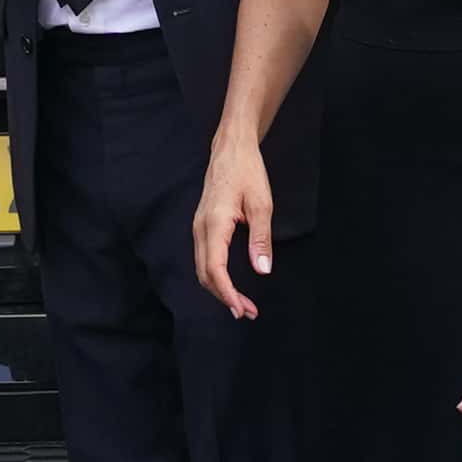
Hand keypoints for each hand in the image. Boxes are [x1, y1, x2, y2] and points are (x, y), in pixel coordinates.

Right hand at [193, 131, 276, 318]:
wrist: (230, 149)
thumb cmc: (247, 172)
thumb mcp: (261, 204)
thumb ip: (261, 238)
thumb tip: (262, 269)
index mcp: (214, 223)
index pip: (215, 268)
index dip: (227, 293)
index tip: (242, 309)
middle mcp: (200, 228)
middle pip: (205, 274)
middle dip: (225, 297)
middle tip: (249, 312)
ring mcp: (198, 227)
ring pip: (202, 268)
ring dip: (220, 289)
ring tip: (243, 303)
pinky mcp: (202, 226)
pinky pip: (204, 258)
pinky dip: (216, 276)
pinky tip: (230, 283)